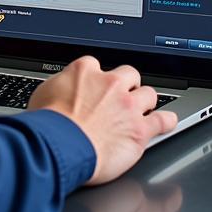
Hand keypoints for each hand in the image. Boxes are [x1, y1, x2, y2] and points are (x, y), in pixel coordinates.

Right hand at [28, 55, 177, 184]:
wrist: (59, 144)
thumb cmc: (47, 123)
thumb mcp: (43, 93)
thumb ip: (60, 86)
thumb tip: (61, 90)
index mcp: (84, 71)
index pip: (96, 66)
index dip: (96, 78)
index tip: (95, 86)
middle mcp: (109, 83)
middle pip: (128, 75)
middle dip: (127, 85)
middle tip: (121, 96)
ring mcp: (128, 105)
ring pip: (149, 94)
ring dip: (145, 102)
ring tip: (143, 109)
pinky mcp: (139, 129)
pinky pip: (163, 121)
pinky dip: (167, 121)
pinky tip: (167, 121)